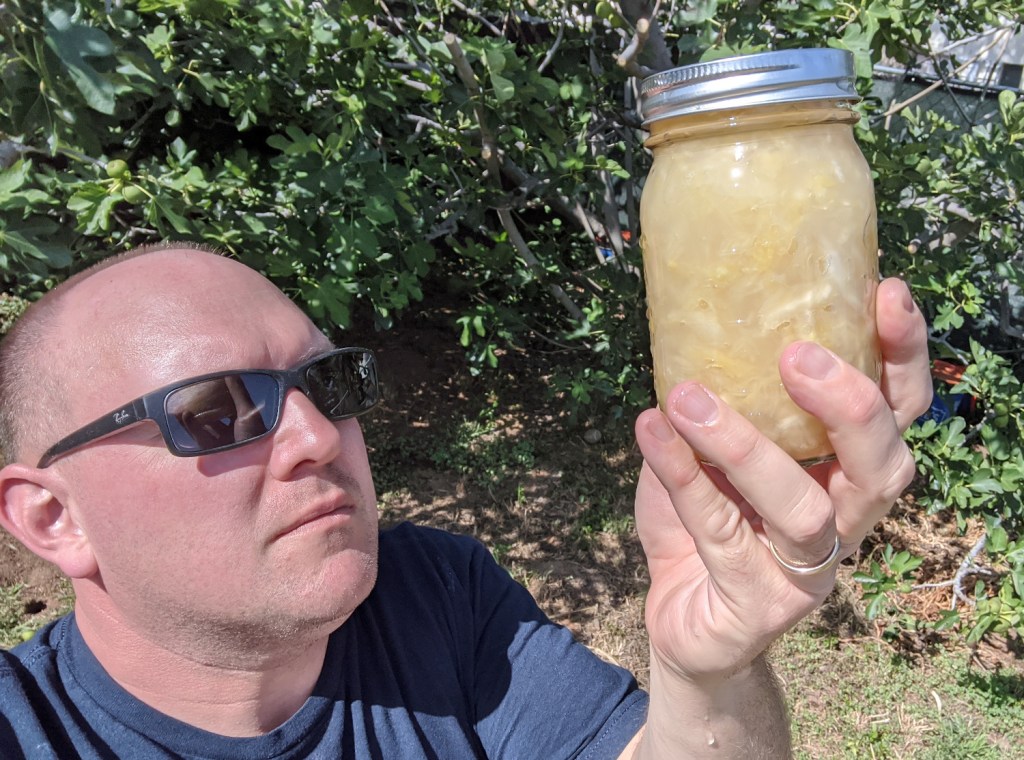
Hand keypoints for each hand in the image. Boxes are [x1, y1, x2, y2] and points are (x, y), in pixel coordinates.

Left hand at [633, 278, 931, 681]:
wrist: (681, 617)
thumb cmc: (707, 521)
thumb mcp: (715, 450)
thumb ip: (724, 398)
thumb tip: (694, 320)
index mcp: (847, 473)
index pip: (899, 414)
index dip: (903, 357)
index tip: (885, 293)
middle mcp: (844, 522)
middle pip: (883, 467)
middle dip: (850, 406)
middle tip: (797, 354)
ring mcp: (806, 572)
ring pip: (801, 508)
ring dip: (744, 445)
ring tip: (689, 397)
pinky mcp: (758, 606)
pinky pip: (720, 534)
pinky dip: (681, 478)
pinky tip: (649, 432)